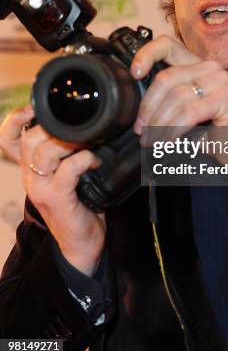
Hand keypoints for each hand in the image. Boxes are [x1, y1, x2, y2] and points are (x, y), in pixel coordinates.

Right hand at [0, 107, 104, 275]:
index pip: (7, 139)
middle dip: (54, 127)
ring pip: (45, 152)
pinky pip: (68, 169)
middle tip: (77, 128)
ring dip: (70, 142)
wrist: (81, 243)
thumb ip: (65, 152)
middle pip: (29, 139)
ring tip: (88, 143)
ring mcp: (40, 188)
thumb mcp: (66, 174)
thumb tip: (85, 125)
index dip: (16, 119)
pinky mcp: (57, 198)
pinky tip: (96, 161)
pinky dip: (85, 159)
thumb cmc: (78, 203)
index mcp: (29, 168)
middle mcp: (30, 177)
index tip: (34, 107)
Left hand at [130, 35, 227, 141]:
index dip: (147, 54)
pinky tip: (167, 140)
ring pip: (176, 96)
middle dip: (148, 107)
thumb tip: (139, 109)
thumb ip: (164, 101)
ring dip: (159, 123)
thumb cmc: (208, 130)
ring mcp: (220, 81)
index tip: (134, 74)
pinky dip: (173, 129)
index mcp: (195, 65)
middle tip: (141, 129)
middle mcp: (209, 68)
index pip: (168, 45)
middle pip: (166, 78)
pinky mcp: (226, 98)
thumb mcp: (181, 110)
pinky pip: (190, 112)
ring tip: (151, 139)